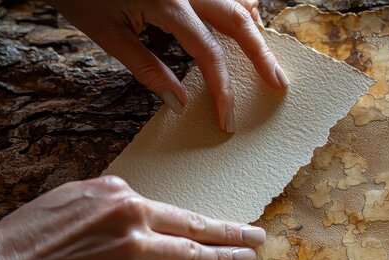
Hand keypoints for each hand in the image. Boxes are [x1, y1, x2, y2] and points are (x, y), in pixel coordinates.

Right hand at [0, 176, 264, 259]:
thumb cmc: (31, 233)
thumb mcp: (75, 196)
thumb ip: (114, 201)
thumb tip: (141, 209)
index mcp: (122, 194)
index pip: (175, 210)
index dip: (204, 221)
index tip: (225, 223)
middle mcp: (135, 220)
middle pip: (195, 230)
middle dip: (232, 234)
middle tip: (257, 236)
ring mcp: (134, 254)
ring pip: (191, 257)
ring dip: (223, 259)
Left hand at [49, 0, 289, 131]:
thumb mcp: (109, 36)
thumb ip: (148, 70)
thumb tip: (180, 104)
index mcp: (169, 3)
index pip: (210, 53)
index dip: (223, 89)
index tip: (228, 118)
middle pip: (238, 21)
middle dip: (261, 55)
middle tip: (279, 83)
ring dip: (253, 27)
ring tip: (264, 56)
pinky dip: (238, 7)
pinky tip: (243, 22)